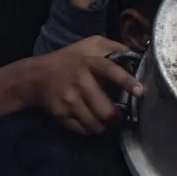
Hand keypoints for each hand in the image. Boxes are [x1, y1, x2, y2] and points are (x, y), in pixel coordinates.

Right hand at [23, 36, 141, 135]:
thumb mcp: (90, 45)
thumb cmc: (70, 60)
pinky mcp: (60, 114)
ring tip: (104, 121)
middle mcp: (79, 82)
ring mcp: (68, 100)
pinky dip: (89, 129)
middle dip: (116, 118)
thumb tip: (138, 57)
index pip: (110, 71)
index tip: (139, 91)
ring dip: (103, 126)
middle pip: (105, 110)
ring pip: (95, 124)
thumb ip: (114, 47)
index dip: (126, 81)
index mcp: (89, 62)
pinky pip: (82, 130)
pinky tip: (89, 122)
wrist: (36, 76)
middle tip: (119, 118)